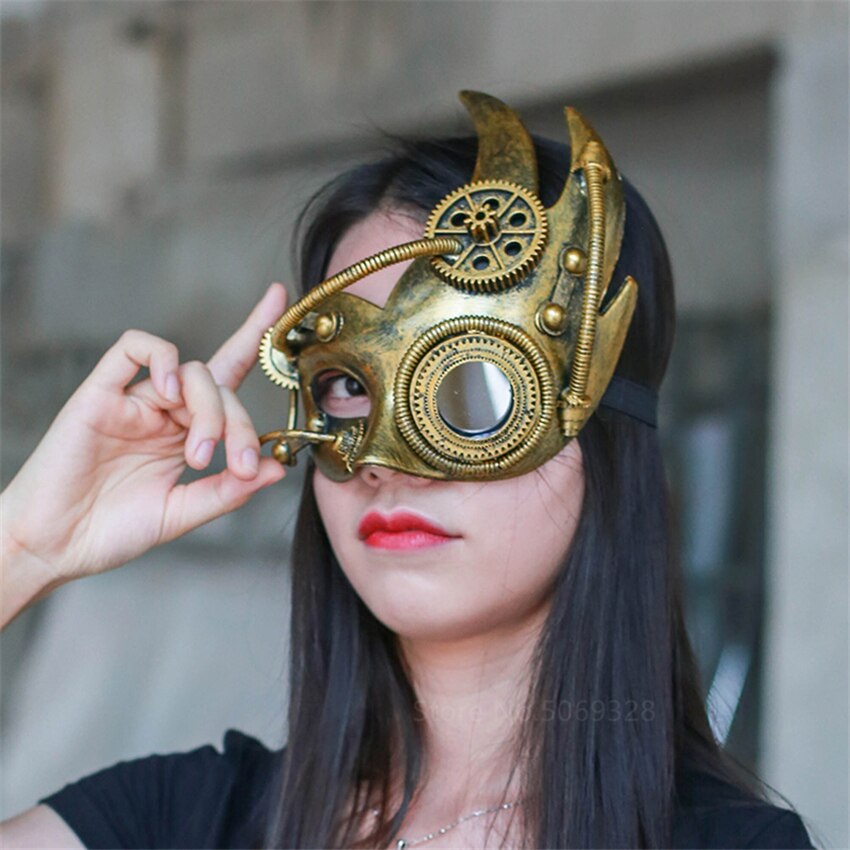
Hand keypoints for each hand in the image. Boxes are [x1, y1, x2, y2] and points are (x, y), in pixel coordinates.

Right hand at [1, 283, 287, 593]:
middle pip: (220, 387)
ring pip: (192, 370)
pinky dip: (164, 360)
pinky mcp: (100, 393)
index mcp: (186, 433)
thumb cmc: (111, 530)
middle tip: (234, 466)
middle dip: (239, 425)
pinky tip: (170, 393)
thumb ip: (228, 490)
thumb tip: (276, 468)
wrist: (53, 547)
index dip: (254, 336)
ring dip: (209, 410)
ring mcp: (134, 400)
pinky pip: (134, 348)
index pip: (227, 376)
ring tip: (198, 454)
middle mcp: (164, 411)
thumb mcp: (182, 513)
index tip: (280, 296)